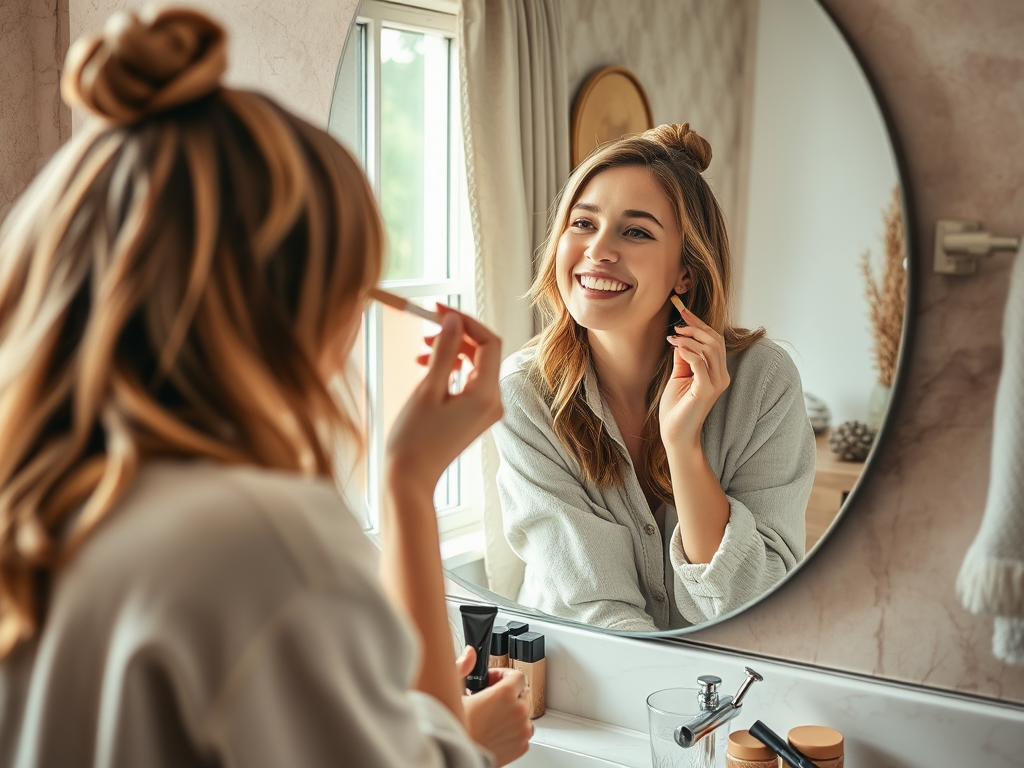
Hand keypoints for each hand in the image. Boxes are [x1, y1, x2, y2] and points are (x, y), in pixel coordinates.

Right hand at [386, 306, 502, 496]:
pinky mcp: (475, 415)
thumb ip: (444, 351)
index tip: (439, 310)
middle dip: (455, 335)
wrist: (410, 479)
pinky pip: (468, 381)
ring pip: (474, 365)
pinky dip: (450, 369)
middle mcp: (493, 402)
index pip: (489, 343)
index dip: (466, 321)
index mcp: (487, 395)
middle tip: (426, 328)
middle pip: (483, 353)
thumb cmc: (414, 439)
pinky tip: (427, 368)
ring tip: (420, 353)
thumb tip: (453, 320)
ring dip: (449, 352)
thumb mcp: (429, 388)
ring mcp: (486, 410)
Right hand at [456, 647, 532, 765]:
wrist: (455, 758)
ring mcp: (522, 730)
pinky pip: (524, 730)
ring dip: (512, 711)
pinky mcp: (522, 746)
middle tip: (489, 698)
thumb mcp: (453, 693)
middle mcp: (518, 712)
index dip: (505, 675)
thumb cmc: (453, 729)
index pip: (519, 675)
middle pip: (522, 692)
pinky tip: (496, 729)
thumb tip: (470, 654)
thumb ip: (463, 668)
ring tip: (491, 716)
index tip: (494, 680)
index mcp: (504, 695)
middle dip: (508, 693)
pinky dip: (514, 729)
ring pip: (524, 712)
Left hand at [659, 306, 729, 450]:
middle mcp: (721, 376)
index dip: (700, 324)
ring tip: (673, 338)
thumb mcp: (679, 376)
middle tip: (676, 325)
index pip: (715, 340)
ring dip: (690, 338)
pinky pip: (700, 363)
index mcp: (717, 372)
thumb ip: (683, 357)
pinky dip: (688, 351)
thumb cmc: (676, 408)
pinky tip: (675, 347)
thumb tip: (680, 337)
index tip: (683, 312)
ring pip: (710, 348)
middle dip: (696, 327)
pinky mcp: (707, 391)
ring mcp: (716, 383)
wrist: (676, 435)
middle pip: (715, 340)